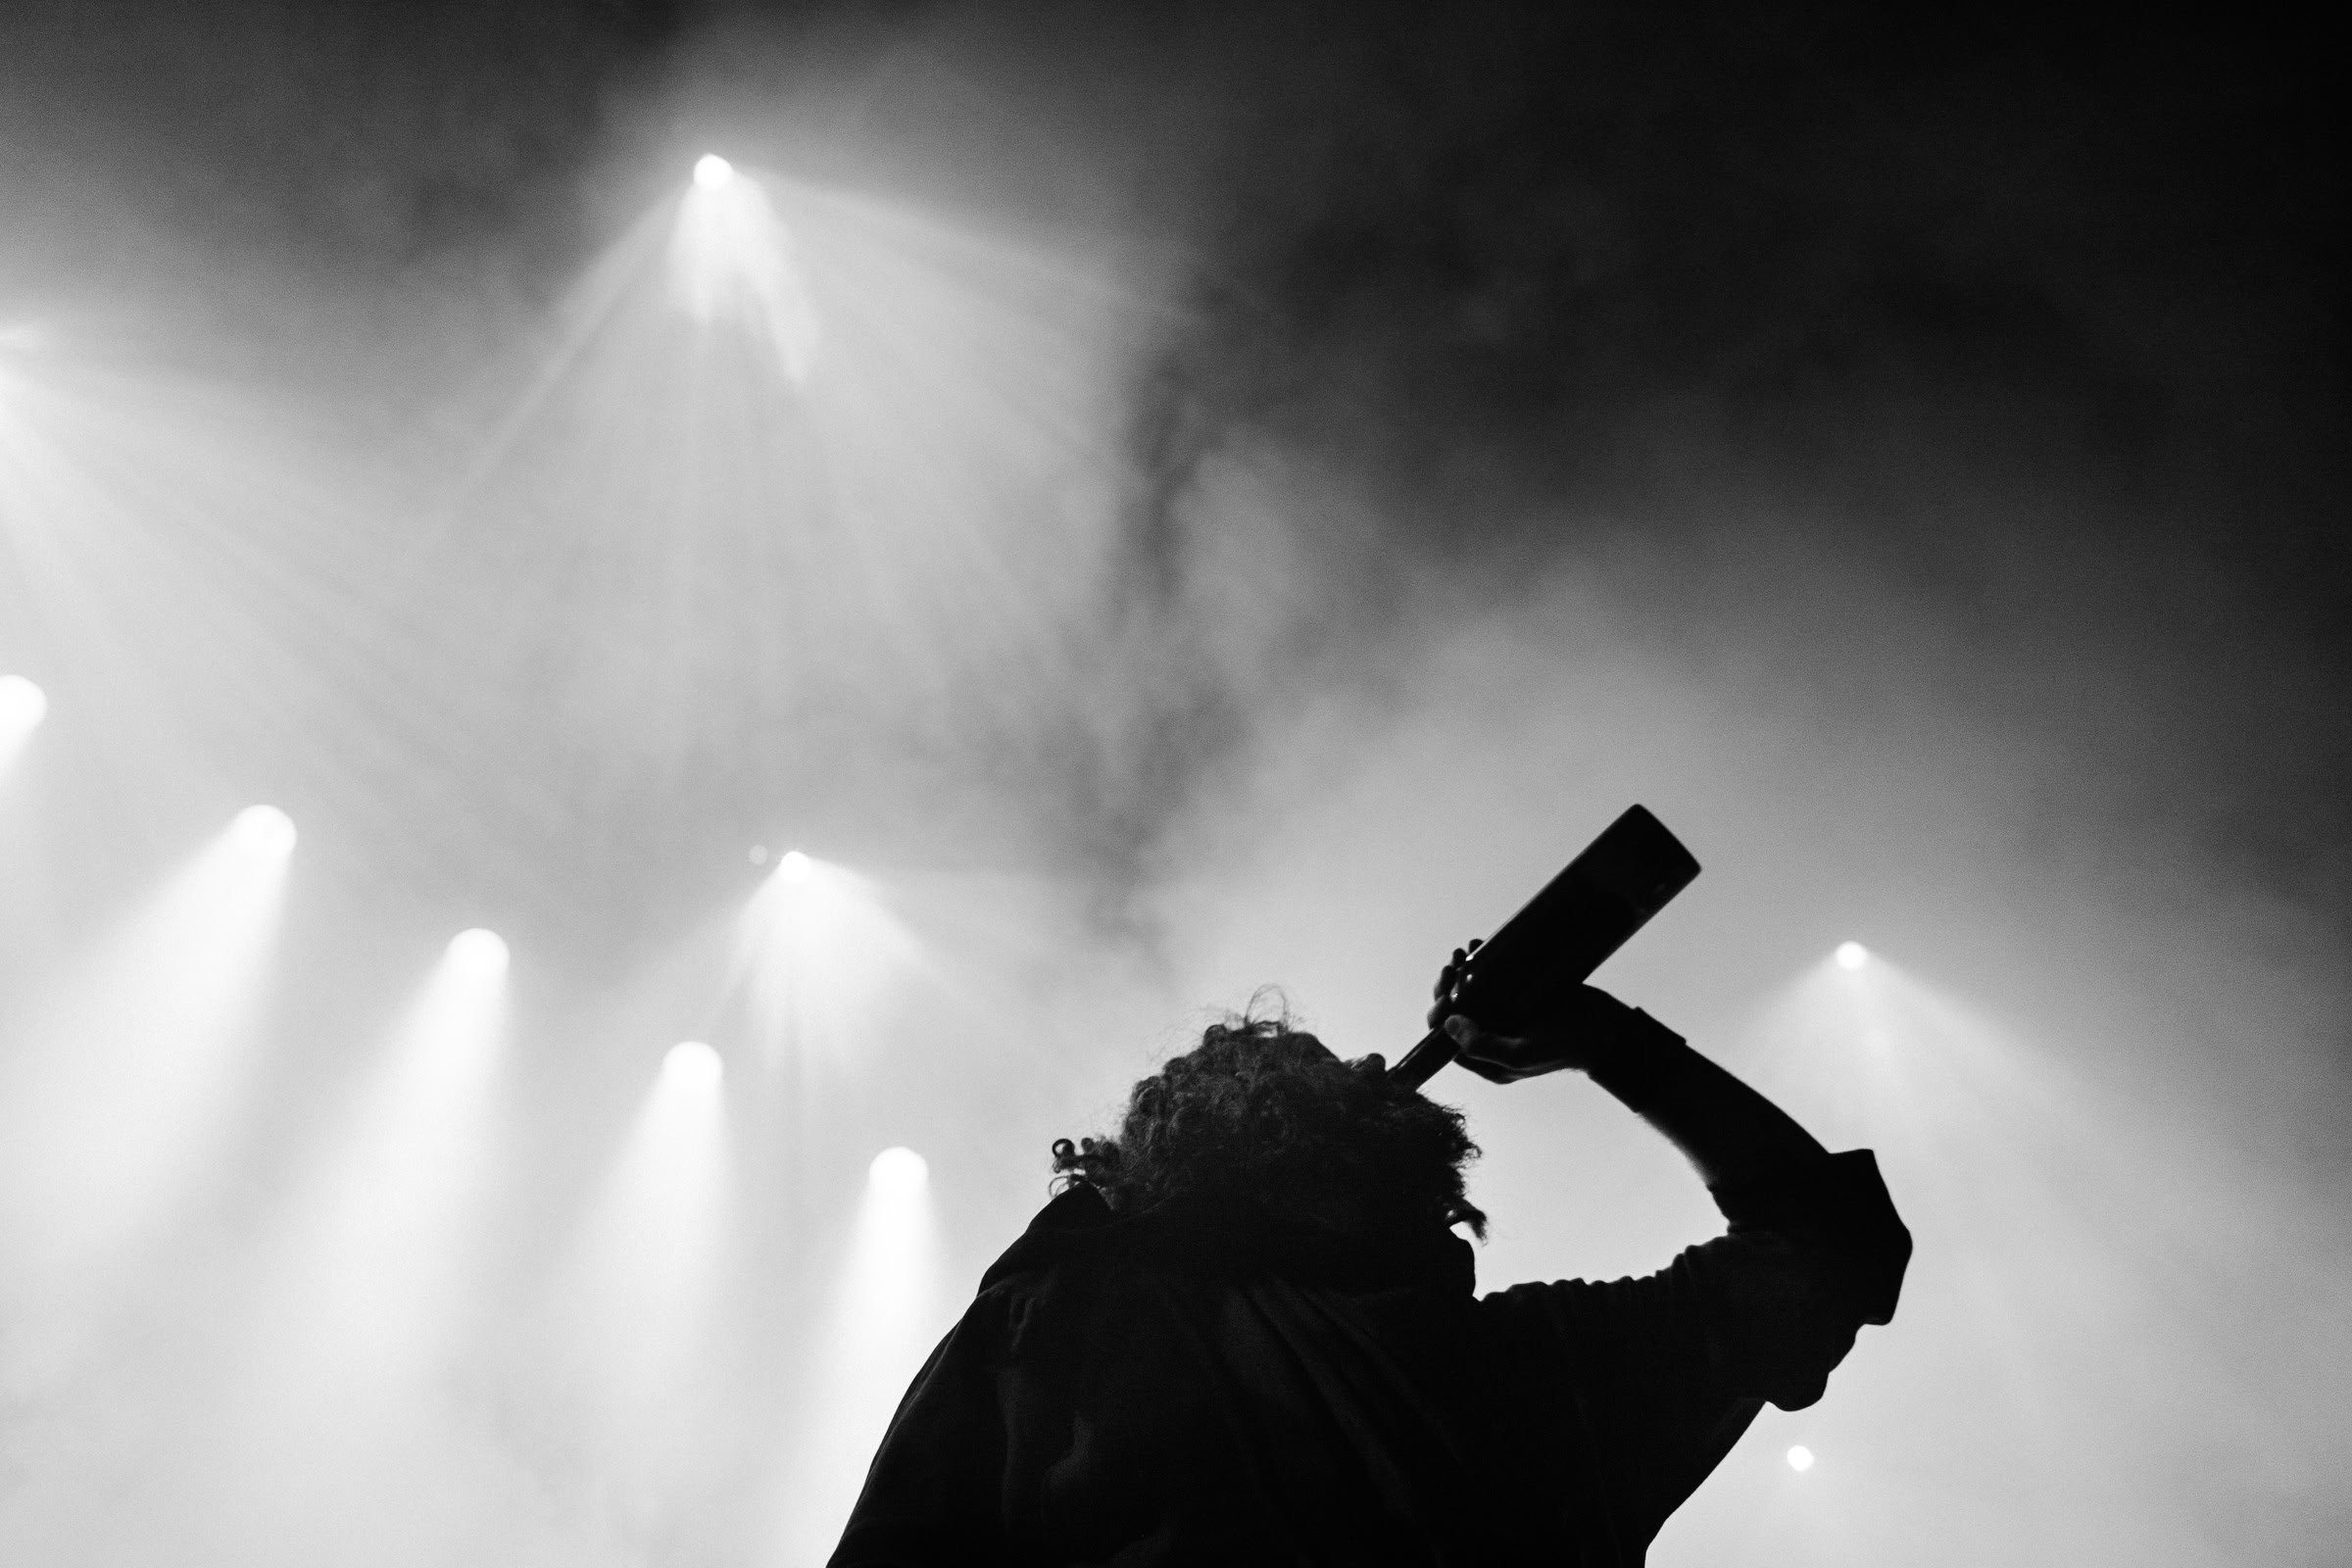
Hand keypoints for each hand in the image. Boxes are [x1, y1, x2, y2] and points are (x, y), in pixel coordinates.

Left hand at [1428, 940, 1637, 1081]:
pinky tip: (1478, 946)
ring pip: (1469, 992)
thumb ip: (1483, 1046)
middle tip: (1452, 964)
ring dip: (1460, 971)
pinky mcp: (1518, 995)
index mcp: (1488, 1059)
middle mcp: (1492, 1038)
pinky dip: (1481, 962)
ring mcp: (1504, 1015)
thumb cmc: (1568, 1046)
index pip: (1447, 1041)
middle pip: (1454, 1012)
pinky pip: (1491, 978)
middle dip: (1446, 987)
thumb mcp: (1523, 1053)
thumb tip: (1448, 1025)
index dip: (1439, 1014)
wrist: (1607, 1028)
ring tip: (1463, 951)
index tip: (1447, 990)